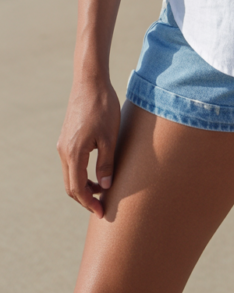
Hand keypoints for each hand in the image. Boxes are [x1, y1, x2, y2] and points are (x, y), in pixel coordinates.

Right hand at [57, 77, 120, 217]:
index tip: (102, 212)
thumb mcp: (110, 137)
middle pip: (70, 185)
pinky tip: (95, 172)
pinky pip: (70, 163)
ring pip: (70, 174)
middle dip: (85, 199)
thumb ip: (106, 163)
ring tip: (101, 191)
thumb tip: (105, 186)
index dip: (89, 203)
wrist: (90, 82)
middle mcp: (64, 151)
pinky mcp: (66, 137)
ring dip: (83, 186)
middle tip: (101, 207)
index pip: (77, 188)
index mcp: (74, 153)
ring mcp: (63, 143)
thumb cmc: (103, 107)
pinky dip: (80, 174)